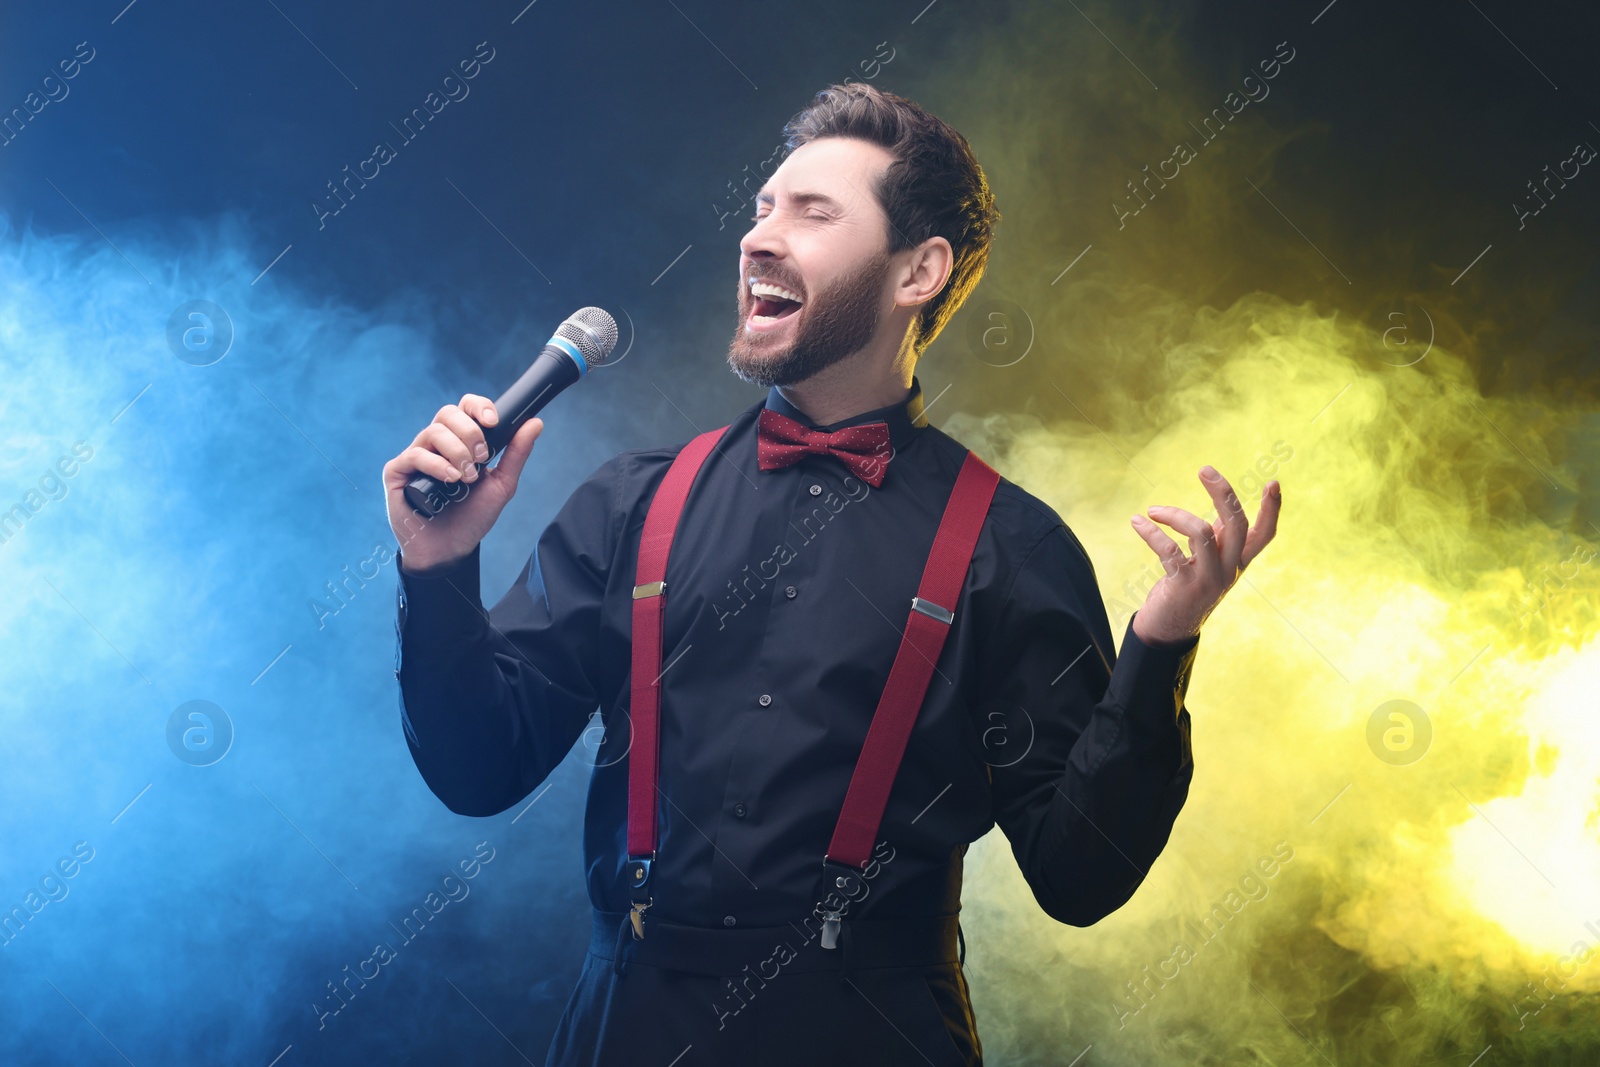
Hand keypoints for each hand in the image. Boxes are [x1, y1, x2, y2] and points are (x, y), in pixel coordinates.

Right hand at [383, 394, 543, 573]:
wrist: (450, 550)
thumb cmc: (472, 517)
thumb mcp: (501, 484)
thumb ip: (516, 454)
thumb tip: (535, 423)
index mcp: (459, 441)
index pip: (465, 407)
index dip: (479, 407)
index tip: (494, 422)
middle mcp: (436, 444)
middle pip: (448, 413)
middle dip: (470, 432)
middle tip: (482, 458)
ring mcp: (416, 456)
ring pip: (433, 431)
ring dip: (456, 451)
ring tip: (466, 477)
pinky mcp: (398, 471)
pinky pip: (415, 454)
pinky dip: (436, 464)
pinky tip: (450, 479)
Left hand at [1129, 465, 1281, 645]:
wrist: (1168, 629)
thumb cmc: (1187, 587)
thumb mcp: (1207, 560)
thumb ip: (1216, 534)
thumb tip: (1221, 501)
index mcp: (1237, 561)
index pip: (1264, 534)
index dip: (1272, 510)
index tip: (1274, 482)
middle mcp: (1228, 569)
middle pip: (1236, 524)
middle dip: (1222, 493)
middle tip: (1204, 470)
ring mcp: (1208, 579)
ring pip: (1200, 532)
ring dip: (1174, 515)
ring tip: (1154, 510)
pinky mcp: (1183, 586)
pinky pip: (1168, 550)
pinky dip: (1151, 532)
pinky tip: (1138, 523)